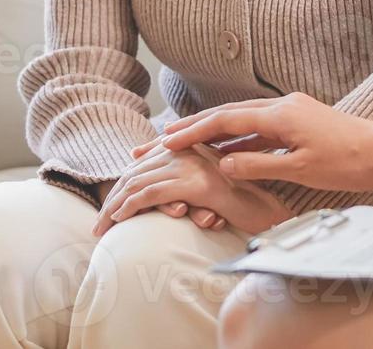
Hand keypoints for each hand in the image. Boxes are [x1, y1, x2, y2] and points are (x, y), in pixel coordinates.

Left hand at [93, 146, 293, 236]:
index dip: (129, 176)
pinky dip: (130, 208)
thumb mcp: (214, 190)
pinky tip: (120, 220)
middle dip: (116, 195)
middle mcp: (195, 151)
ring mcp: (195, 167)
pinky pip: (151, 195)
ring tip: (103, 225)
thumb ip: (191, 183)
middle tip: (100, 219)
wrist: (272, 216)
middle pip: (142, 170)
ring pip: (141, 182)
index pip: (153, 157)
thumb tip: (168, 195)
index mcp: (198, 147)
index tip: (112, 195)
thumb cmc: (246, 207)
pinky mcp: (196, 186)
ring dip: (116, 205)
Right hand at [133, 92, 372, 192]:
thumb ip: (259, 166)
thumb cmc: (349, 163)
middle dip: (194, 126)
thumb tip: (223, 165)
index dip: (193, 132)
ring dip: (214, 132)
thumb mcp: (301, 170)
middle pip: (229, 115)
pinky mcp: (301, 120)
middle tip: (162, 138)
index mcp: (280, 115)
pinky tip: (225, 152)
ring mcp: (292, 111)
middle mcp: (282, 106)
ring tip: (185, 143)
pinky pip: (260, 128)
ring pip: (244, 121)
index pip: (226, 122)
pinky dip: (239, 139)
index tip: (165, 142)